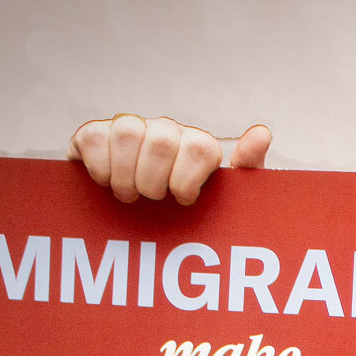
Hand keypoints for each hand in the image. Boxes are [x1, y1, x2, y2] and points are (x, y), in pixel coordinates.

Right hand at [68, 113, 270, 203]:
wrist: (135, 224)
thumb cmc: (187, 217)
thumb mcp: (222, 203)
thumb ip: (245, 171)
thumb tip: (261, 133)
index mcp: (197, 145)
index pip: (201, 147)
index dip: (188, 181)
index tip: (183, 200)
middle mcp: (164, 132)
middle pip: (162, 141)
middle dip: (155, 182)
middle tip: (153, 200)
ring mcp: (130, 130)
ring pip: (128, 133)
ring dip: (127, 176)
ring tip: (129, 196)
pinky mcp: (94, 135)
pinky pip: (94, 137)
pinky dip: (99, 167)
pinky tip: (105, 183)